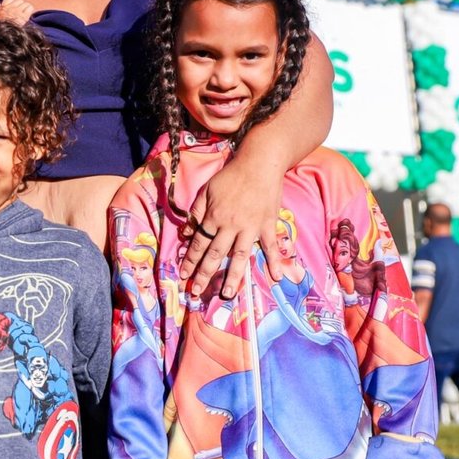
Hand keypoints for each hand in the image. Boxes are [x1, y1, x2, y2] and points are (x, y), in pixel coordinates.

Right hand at [0, 0, 34, 24]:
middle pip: (20, 0)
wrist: (4, 34)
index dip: (12, 2)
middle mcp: (12, 8)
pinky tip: (27, 15)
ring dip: (26, 8)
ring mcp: (18, 12)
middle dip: (20, 5)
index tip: (12, 7)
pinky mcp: (24, 17)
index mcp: (4, 7)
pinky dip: (30, 10)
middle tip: (20, 11)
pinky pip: (30, 8)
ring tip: (24, 14)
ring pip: (26, 4)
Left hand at [178, 156, 286, 299]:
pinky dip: (273, 262)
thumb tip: (186, 233)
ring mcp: (250, 228)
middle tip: (196, 292)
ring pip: (239, 256)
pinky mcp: (267, 225)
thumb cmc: (231, 176)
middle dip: (204, 275)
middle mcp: (230, 226)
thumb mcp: (206, 190)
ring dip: (233, 277)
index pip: (199, 244)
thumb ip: (196, 212)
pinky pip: (270, 247)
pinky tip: (275, 278)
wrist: (260, 164)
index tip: (183, 276)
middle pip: (215, 254)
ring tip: (227, 294)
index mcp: (214, 217)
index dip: (190, 261)